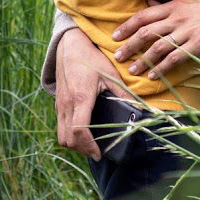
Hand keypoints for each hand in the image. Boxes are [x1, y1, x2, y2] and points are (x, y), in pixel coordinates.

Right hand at [55, 27, 125, 160]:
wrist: (69, 45)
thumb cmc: (91, 58)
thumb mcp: (110, 74)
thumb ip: (123, 93)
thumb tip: (141, 108)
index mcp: (81, 98)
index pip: (79, 131)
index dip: (89, 146)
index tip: (99, 153)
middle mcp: (67, 104)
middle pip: (68, 139)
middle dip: (82, 149)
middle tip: (97, 152)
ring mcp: (60, 104)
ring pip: (61, 135)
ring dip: (74, 143)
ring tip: (90, 144)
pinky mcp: (57, 102)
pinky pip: (60, 126)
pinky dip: (69, 134)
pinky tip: (83, 131)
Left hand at [112, 0, 199, 78]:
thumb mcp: (190, 2)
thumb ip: (168, 5)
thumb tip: (146, 3)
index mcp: (174, 6)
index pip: (144, 16)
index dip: (127, 26)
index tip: (115, 36)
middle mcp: (178, 18)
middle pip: (146, 32)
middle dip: (129, 45)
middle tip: (118, 56)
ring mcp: (188, 31)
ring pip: (158, 47)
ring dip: (143, 60)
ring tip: (132, 71)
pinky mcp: (197, 45)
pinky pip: (174, 58)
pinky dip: (161, 68)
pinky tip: (153, 76)